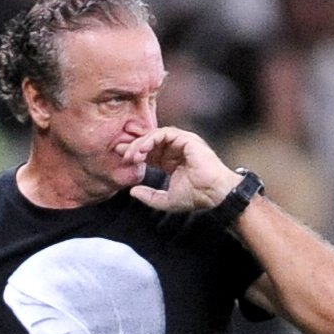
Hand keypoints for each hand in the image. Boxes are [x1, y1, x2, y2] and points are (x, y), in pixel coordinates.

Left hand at [117, 126, 240, 211]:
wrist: (214, 194)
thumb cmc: (196, 197)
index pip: (149, 153)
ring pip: (155, 136)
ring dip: (140, 143)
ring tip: (131, 155)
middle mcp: (176, 150)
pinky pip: (164, 133)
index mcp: (171, 161)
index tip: (121, 159)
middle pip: (149, 142)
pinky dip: (150, 140)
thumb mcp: (166, 200)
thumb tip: (132, 191)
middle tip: (119, 151)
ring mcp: (182, 143)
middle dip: (133, 146)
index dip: (135, 154)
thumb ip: (149, 196)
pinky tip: (142, 150)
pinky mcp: (186, 139)